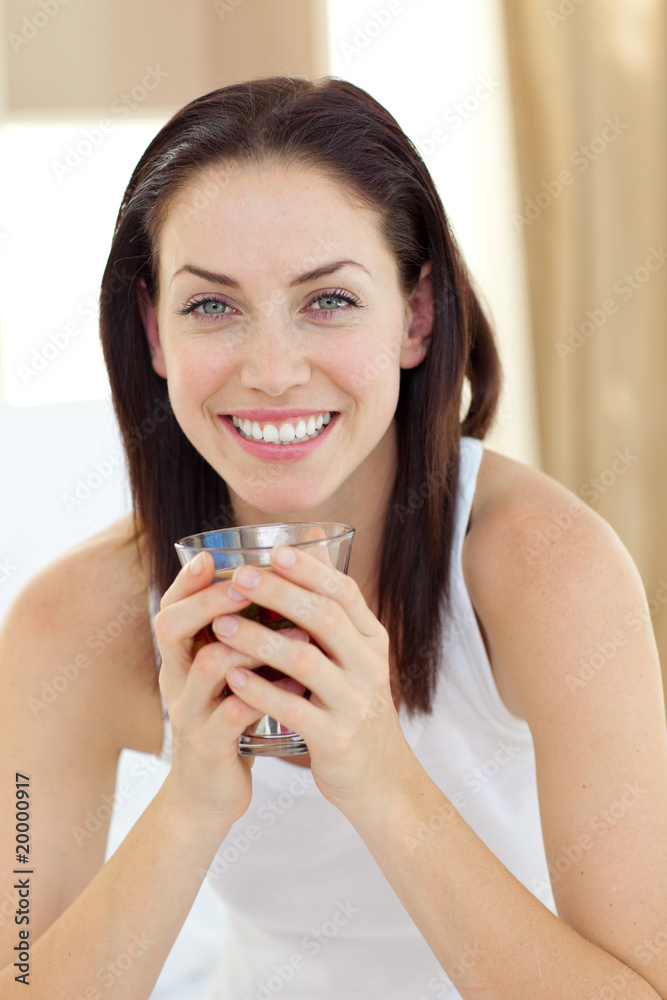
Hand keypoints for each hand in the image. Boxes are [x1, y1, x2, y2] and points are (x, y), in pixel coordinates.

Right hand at [154, 551, 307, 828]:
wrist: (209, 795)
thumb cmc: (227, 720)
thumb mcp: (229, 674)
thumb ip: (243, 634)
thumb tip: (279, 582)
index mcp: (181, 657)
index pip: (172, 606)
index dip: (189, 580)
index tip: (213, 555)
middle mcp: (177, 680)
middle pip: (173, 627)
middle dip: (211, 600)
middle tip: (248, 584)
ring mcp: (189, 713)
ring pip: (207, 667)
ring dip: (251, 644)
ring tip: (296, 632)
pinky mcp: (208, 746)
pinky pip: (232, 714)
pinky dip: (264, 694)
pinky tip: (296, 682)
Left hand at [213, 544, 412, 816]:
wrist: (380, 778)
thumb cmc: (353, 706)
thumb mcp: (354, 655)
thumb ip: (333, 604)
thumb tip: (314, 541)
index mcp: (372, 641)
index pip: (345, 593)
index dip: (310, 569)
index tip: (273, 550)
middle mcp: (369, 666)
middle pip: (325, 618)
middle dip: (280, 594)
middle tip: (239, 578)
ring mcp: (355, 703)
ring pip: (306, 660)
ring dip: (261, 639)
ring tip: (222, 625)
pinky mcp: (336, 739)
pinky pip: (295, 709)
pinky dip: (263, 691)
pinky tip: (235, 678)